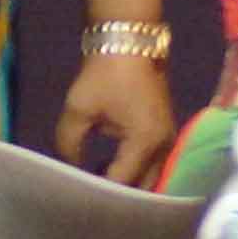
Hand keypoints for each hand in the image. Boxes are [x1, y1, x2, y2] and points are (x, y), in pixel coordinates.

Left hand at [55, 52, 174, 185]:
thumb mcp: (78, 108)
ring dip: (129, 183)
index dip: (101, 194)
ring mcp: (168, 139)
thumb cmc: (104, 73)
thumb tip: (72, 165)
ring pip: (151, 177)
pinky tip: (110, 166)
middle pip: (143, 188)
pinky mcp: (165, 132)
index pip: (123, 184)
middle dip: (119, 196)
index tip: (80, 197)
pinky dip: (135, 170)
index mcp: (145, 142)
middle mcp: (163, 146)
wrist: (128, 40)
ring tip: (98, 183)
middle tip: (92, 198)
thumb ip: (69, 143)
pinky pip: (153, 163)